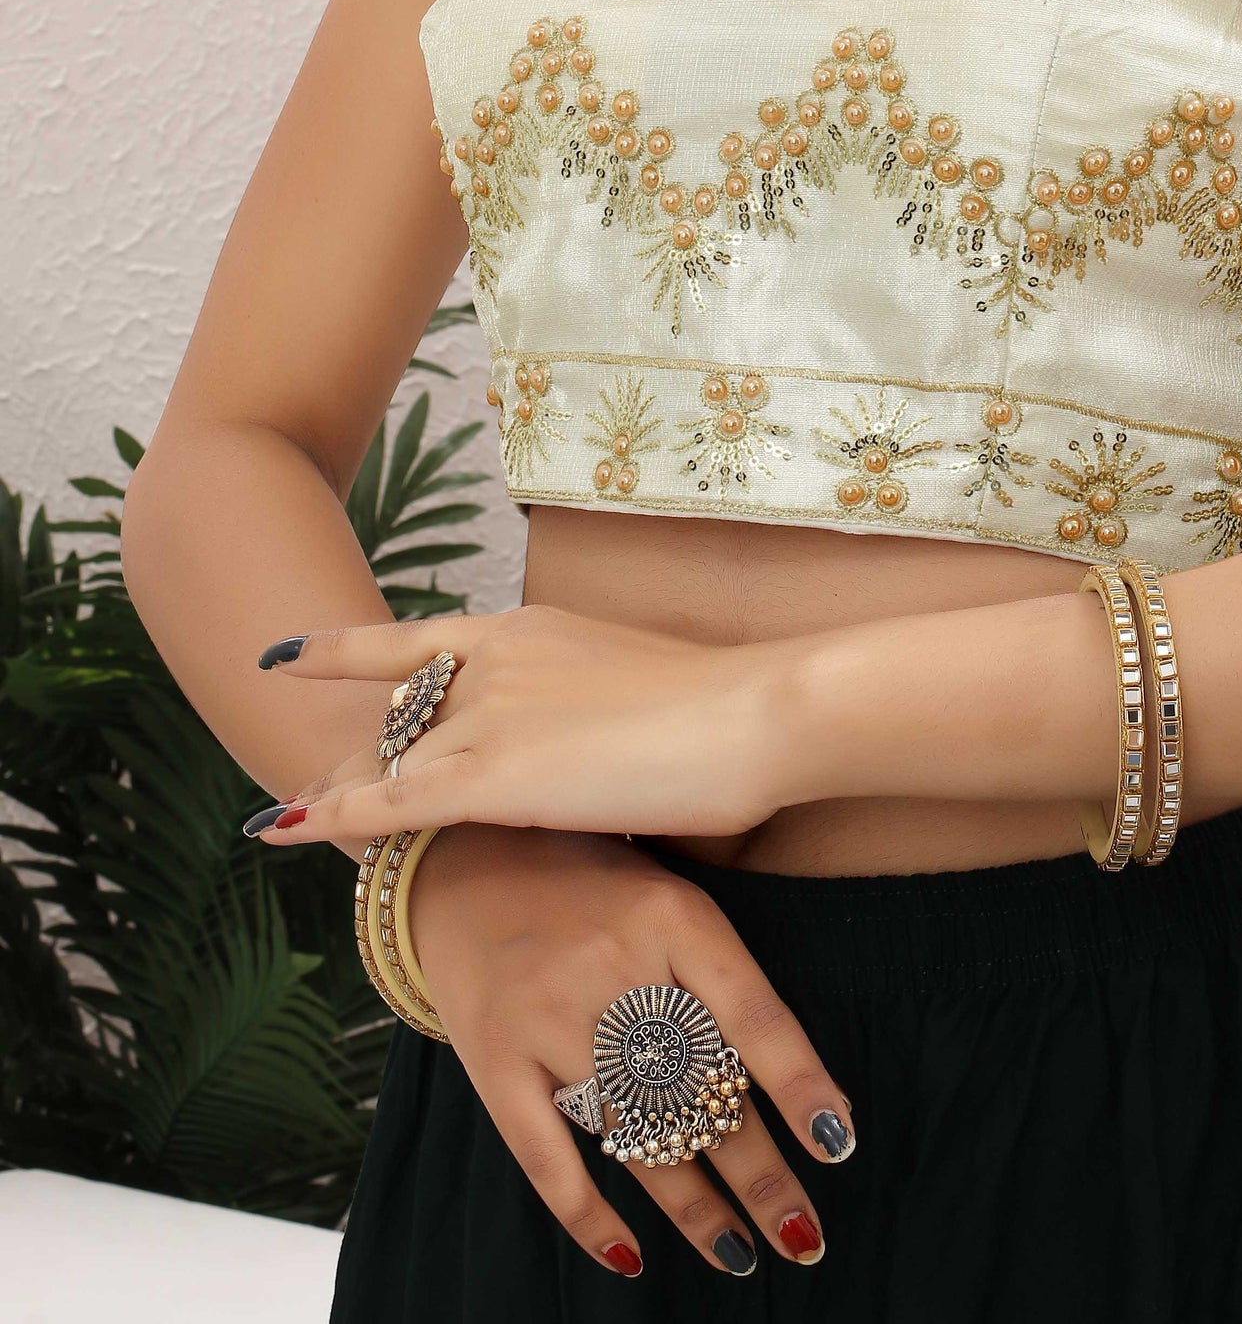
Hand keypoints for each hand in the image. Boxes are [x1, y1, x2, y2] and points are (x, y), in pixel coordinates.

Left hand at [250, 606, 797, 850]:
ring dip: (342, 791)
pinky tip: (280, 826)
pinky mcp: (489, 778)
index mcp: (528, 629)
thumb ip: (581, 705)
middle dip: (354, 752)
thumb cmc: (722, 709)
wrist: (748, 716)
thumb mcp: (631, 683)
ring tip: (296, 816)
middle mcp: (493, 660)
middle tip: (308, 782)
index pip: (419, 641)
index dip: (343, 649)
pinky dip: (327, 815)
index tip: (287, 652)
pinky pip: (387, 803)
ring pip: (390, 760)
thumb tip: (581, 739)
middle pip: (398, 713)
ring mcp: (487, 716)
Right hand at [404, 822, 854, 1280]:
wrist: (463, 852)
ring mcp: (547, 1016)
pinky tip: (630, 1258)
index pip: (752, 1014)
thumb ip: (716, 968)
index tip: (837, 1145)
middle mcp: (613, 966)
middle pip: (701, 1092)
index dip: (800, 1085)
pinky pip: (545, 1156)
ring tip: (743, 1255)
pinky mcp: (492, 1058)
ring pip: (637, 1136)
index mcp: (672, 914)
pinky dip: (588, 1216)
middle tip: (804, 1236)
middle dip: (760, 1175)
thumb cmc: (589, 880)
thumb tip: (786, 1075)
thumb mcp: (665, 889)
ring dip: (695, 1209)